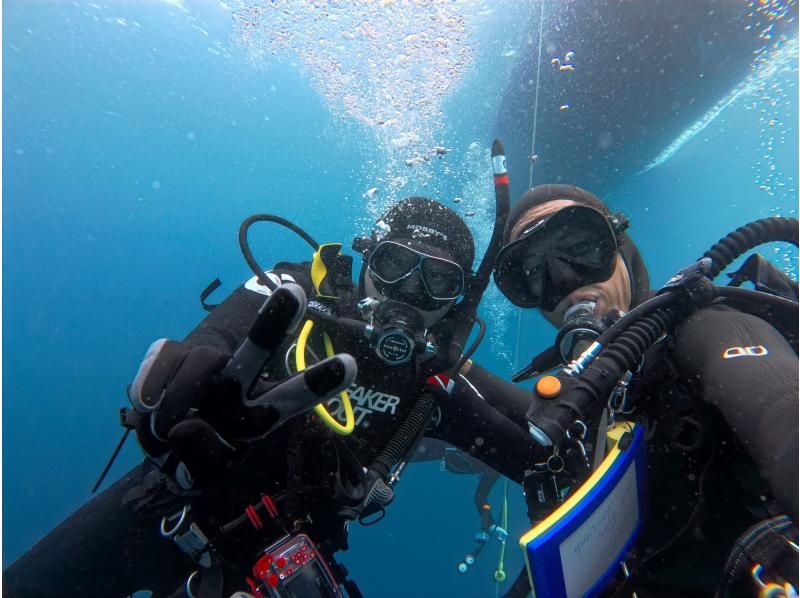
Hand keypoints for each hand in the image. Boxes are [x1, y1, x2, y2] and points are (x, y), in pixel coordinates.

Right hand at [127, 283, 356, 488]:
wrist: (159, 450)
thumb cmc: (196, 460)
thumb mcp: (204, 476)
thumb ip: (202, 459)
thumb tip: (186, 424)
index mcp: (261, 413)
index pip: (295, 396)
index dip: (321, 381)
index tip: (351, 363)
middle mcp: (238, 384)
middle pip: (259, 349)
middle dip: (275, 320)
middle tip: (295, 291)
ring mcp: (205, 367)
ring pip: (201, 361)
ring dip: (180, 398)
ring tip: (165, 428)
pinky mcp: (171, 356)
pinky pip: (162, 361)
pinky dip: (150, 387)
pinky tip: (147, 405)